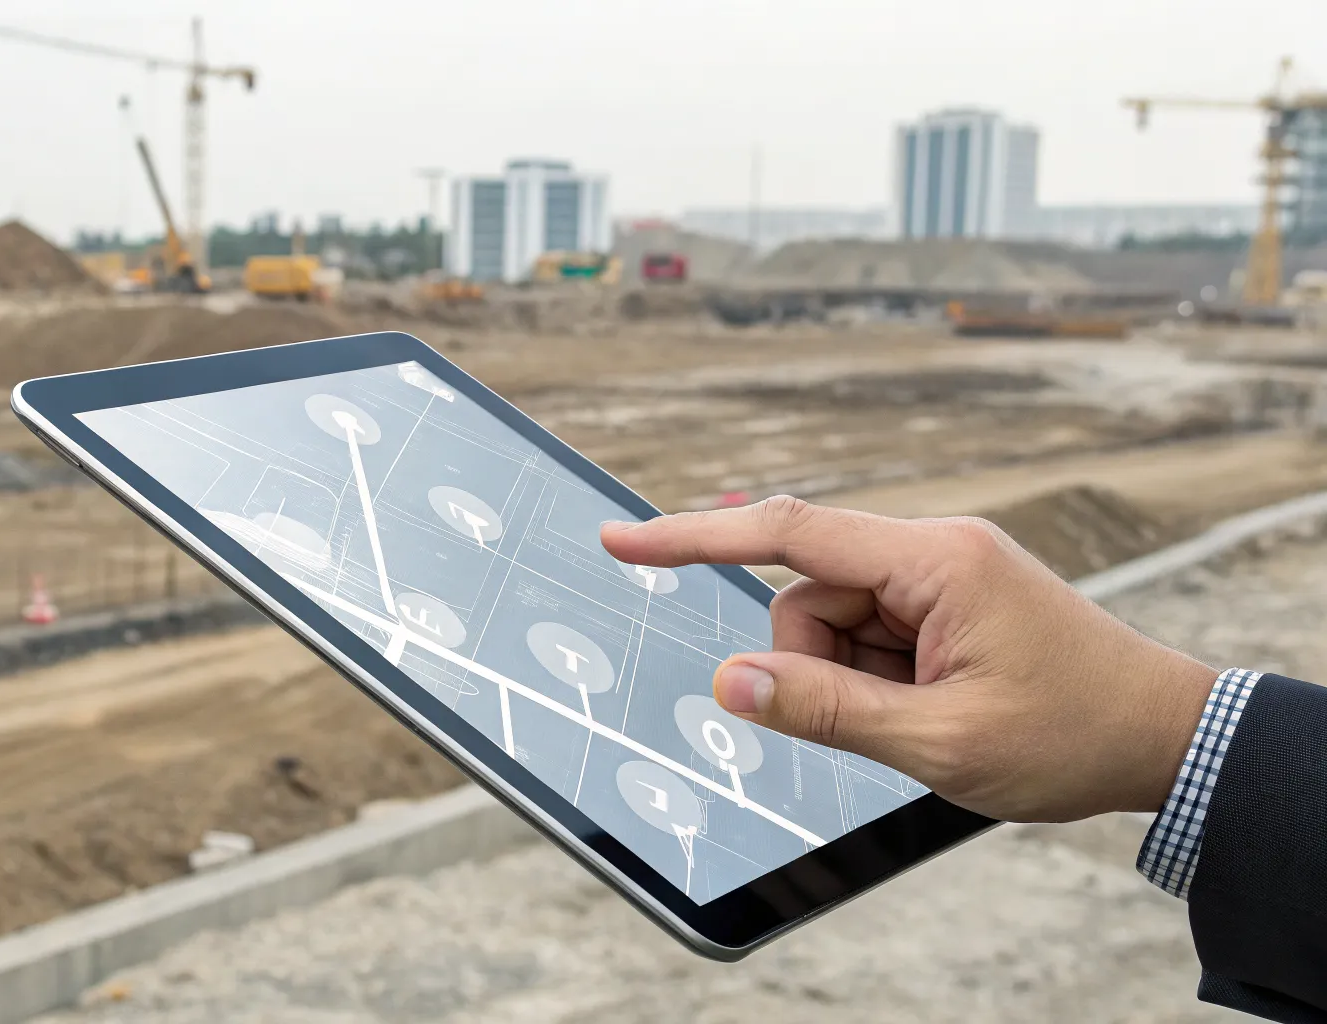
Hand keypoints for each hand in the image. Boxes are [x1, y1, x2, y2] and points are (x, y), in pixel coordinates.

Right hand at [600, 497, 1216, 821]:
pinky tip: (935, 703)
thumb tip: (731, 683)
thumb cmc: (1073, 736)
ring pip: (831, 622)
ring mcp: (941, 573)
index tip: (623, 541)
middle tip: (890, 722)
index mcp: (936, 560)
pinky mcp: (946, 600)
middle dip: (818, 665)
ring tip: (926, 716)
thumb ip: (824, 709)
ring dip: (852, 679)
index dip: (694, 537)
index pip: (788, 532)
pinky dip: (879, 678)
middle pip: (808, 597)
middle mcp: (934, 549)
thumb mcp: (939, 741)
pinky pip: (868, 635)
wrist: (1168, 740)